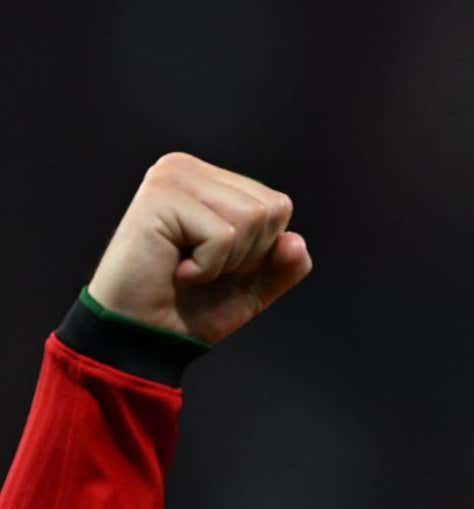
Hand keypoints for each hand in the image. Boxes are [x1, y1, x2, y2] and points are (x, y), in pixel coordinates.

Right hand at [87, 152, 312, 343]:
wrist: (143, 339)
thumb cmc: (190, 309)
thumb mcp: (254, 287)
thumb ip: (285, 264)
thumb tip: (294, 241)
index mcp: (209, 180)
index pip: (278, 206)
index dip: (260, 250)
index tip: (217, 264)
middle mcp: (187, 168)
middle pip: (270, 209)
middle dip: (246, 254)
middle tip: (200, 268)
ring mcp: (171, 178)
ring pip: (251, 218)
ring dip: (226, 261)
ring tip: (186, 267)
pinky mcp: (159, 198)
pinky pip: (224, 235)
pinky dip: (207, 267)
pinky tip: (175, 270)